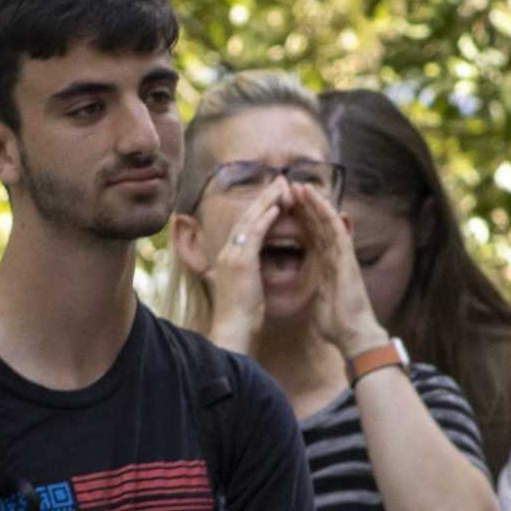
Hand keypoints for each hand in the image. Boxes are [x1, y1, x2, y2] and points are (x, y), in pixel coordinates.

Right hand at [202, 181, 284, 349]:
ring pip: (251, 219)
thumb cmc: (239, 317)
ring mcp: (232, 254)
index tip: (274, 196)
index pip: (245, 226)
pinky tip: (278, 206)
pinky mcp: (241, 260)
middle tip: (281, 180)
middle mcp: (227, 251)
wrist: (233, 331)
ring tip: (283, 185)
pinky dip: (266, 217)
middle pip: (247, 216)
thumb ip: (242, 277)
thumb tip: (241, 275)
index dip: (260, 209)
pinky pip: (255, 232)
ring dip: (267, 200)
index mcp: (228, 257)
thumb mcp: (241, 290)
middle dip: (265, 196)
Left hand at [290, 182, 385, 356]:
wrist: (352, 333)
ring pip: (327, 222)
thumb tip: (315, 293)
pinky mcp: (346, 257)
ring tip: (299, 186)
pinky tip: (315, 199)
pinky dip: (325, 212)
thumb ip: (319, 291)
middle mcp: (336, 256)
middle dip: (305, 207)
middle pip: (318, 226)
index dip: (301, 221)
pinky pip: (335, 229)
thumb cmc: (337, 323)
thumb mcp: (320, 301)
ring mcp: (342, 255)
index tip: (286, 207)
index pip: (312, 237)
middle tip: (290, 188)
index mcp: (327, 266)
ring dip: (314, 203)